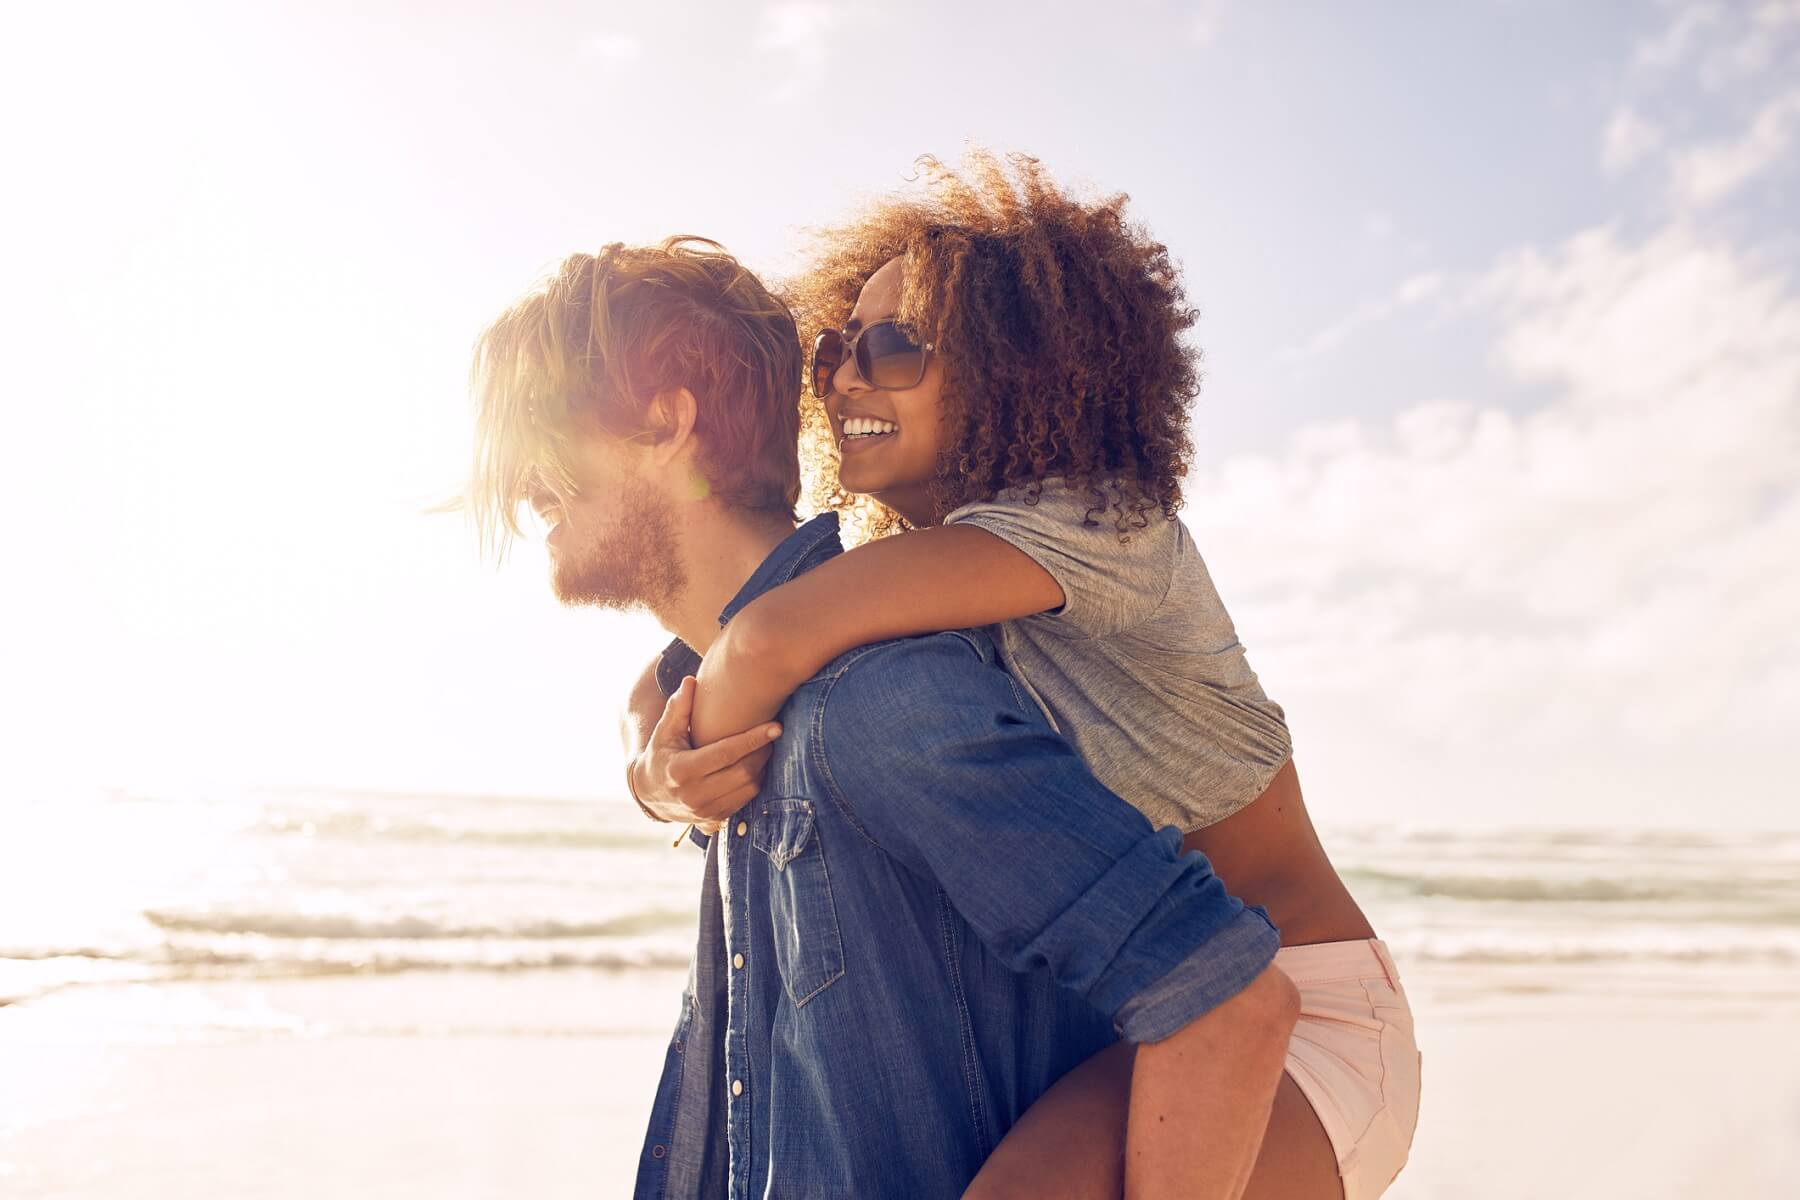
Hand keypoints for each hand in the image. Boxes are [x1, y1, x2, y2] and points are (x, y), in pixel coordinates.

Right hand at [631, 676, 780, 832]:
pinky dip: (755, 783)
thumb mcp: (664, 731)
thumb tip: (690, 681)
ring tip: (766, 748)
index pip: (726, 753)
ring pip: (748, 789)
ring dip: (762, 768)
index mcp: (682, 770)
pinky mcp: (713, 819)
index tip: (776, 727)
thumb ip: (678, 707)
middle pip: (743, 772)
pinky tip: (756, 766)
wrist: (649, 794)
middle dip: (762, 752)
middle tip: (772, 735)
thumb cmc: (660, 754)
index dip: (753, 738)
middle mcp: (693, 794)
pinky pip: (745, 801)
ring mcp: (704, 810)